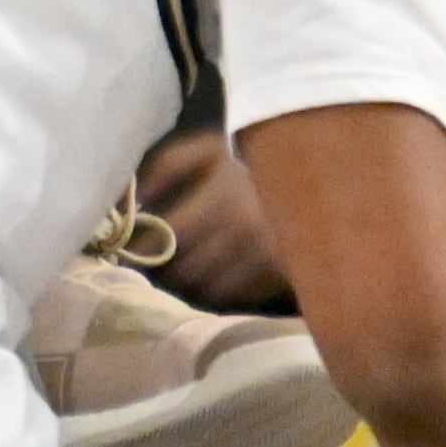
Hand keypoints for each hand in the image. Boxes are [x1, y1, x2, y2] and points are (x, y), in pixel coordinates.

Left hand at [138, 129, 289, 311]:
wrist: (313, 175)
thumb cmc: (246, 161)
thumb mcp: (207, 149)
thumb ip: (166, 166)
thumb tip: (137, 200)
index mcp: (223, 197)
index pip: (172, 236)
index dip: (146, 244)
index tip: (131, 246)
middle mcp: (245, 232)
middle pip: (188, 269)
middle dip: (169, 265)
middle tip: (161, 258)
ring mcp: (266, 258)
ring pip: (211, 288)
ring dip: (193, 281)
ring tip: (188, 265)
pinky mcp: (282, 275)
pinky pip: (239, 296)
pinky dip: (222, 289)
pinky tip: (218, 272)